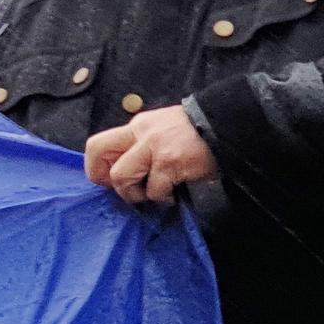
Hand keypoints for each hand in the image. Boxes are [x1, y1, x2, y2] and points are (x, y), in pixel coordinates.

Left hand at [84, 105, 217, 204]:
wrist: (227, 127)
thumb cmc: (197, 134)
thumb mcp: (163, 131)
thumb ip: (143, 146)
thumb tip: (127, 172)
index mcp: (137, 126)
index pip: (98, 143)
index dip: (97, 168)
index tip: (113, 182)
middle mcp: (140, 132)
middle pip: (96, 150)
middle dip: (104, 178)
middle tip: (125, 190)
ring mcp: (154, 146)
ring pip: (121, 176)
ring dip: (135, 193)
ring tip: (155, 193)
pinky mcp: (170, 162)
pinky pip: (154, 190)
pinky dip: (163, 198)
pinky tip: (175, 193)